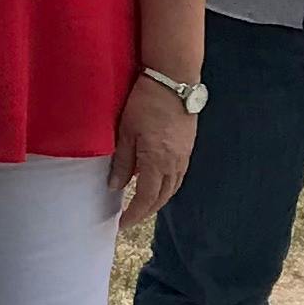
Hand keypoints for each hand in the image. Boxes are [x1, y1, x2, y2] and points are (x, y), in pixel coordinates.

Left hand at [111, 73, 197, 229]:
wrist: (174, 80)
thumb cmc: (146, 102)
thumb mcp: (126, 131)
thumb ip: (122, 160)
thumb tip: (115, 186)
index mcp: (157, 162)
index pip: (145, 198)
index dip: (134, 214)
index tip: (121, 224)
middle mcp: (174, 163)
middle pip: (161, 197)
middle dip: (145, 211)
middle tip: (130, 218)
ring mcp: (184, 155)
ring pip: (172, 188)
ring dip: (157, 200)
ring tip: (142, 205)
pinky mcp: (187, 146)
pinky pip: (178, 176)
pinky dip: (167, 186)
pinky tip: (157, 184)